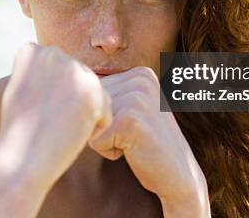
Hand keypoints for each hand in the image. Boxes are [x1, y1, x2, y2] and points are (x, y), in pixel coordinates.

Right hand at [0, 42, 111, 187]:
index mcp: (34, 51)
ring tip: (59, 126)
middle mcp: (55, 54)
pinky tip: (71, 133)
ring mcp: (74, 71)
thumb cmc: (19, 132)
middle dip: (74, 101)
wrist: (21, 160)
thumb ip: (41, 70)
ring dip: (85, 113)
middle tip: (51, 120)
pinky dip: (95, 127)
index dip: (55, 95)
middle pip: (82, 78)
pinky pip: (106, 112)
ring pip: (97, 93)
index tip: (38, 109)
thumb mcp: (22, 87)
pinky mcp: (93, 92)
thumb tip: (57, 64)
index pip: (63, 70)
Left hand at [88, 67, 209, 215]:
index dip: (106, 115)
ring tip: (133, 142)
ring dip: (106, 139)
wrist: (180, 176)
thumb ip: (109, 91)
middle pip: (90, 103)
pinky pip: (95, 140)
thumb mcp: (131, 107)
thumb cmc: (147, 144)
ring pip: (90, 122)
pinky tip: (134, 151)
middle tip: (134, 136)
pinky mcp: (130, 121)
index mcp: (141, 72)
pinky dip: (109, 151)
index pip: (94, 90)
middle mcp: (140, 78)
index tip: (133, 124)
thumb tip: (68, 80)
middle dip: (104, 126)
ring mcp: (137, 98)